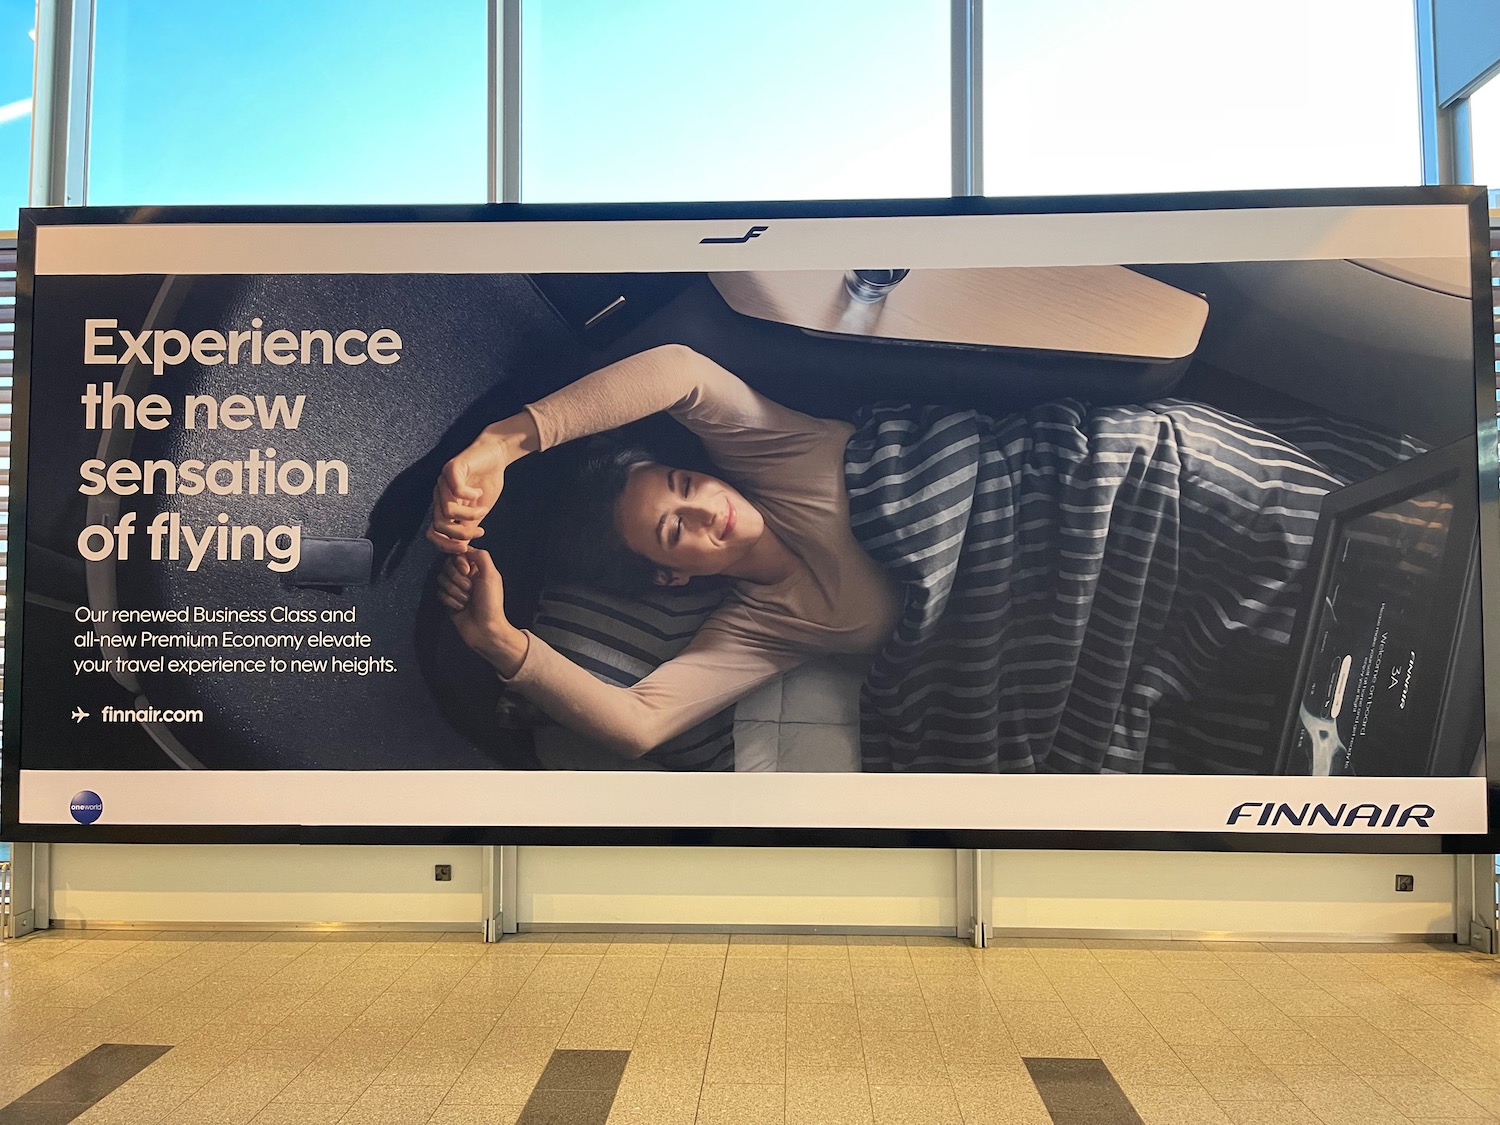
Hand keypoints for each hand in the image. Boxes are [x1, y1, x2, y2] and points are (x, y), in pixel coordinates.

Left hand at [427, 431, 509, 553]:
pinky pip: (456, 490)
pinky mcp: (452, 468)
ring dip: (470, 515)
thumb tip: (461, 549)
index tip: (467, 547)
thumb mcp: (478, 512)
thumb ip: (468, 528)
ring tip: (483, 509)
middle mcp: (439, 495)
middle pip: (439, 525)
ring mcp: (443, 481)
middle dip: (461, 534)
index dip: (447, 545)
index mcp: (442, 506)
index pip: (433, 533)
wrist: (495, 455)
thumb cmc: (486, 482)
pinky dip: (471, 496)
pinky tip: (479, 492)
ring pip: (447, 511)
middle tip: (479, 531)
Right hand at [438, 550, 527, 674]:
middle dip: (457, 579)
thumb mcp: (491, 575)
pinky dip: (450, 601)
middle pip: (448, 566)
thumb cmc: (491, 603)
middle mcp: (466, 577)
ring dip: (454, 591)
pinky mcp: (449, 600)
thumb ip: (481, 556)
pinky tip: (460, 608)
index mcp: (478, 569)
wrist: (485, 629)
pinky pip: (440, 593)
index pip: (459, 554)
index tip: (467, 572)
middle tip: (470, 589)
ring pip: (442, 579)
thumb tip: (466, 547)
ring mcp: (456, 589)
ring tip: (466, 601)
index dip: (460, 562)